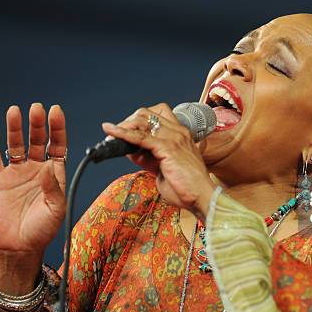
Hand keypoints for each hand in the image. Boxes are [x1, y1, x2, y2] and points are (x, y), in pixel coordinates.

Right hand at [0, 104, 66, 260]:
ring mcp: (17, 172)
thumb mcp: (56, 209)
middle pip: (37, 140)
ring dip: (15, 128)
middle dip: (37, 124)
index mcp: (54, 173)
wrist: (20, 246)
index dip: (57, 128)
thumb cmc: (43, 229)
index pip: (57, 145)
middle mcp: (36, 168)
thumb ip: (53, 187)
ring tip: (14, 111)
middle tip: (36, 108)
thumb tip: (48, 166)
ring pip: (16, 145)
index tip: (56, 111)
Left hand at [102, 103, 215, 218]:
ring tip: (110, 135)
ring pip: (142, 122)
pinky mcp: (167, 148)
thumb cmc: (185, 187)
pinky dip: (123, 134)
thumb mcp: (162, 168)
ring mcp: (174, 138)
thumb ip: (148, 157)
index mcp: (180, 134)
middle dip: (127, 122)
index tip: (125, 131)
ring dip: (123, 127)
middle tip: (115, 135)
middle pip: (146, 114)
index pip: (156, 115)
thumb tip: (130, 151)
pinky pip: (140, 137)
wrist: (201, 198)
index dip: (138, 120)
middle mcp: (178, 132)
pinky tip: (112, 133)